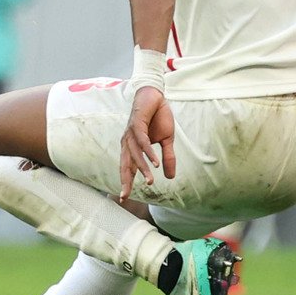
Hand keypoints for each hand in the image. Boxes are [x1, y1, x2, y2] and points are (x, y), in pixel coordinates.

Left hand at [119, 86, 176, 200]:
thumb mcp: (167, 140)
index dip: (127, 182)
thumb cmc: (158, 117)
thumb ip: (168, 158)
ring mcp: (131, 134)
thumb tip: (171, 177)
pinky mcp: (137, 124)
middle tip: (125, 196)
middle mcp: (128, 142)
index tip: (124, 198)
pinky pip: (142, 142)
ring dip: (143, 169)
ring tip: (151, 181)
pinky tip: (155, 162)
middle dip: (126, 180)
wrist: (156, 95)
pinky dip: (148, 152)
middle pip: (126, 165)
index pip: (129, 168)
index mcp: (133, 147)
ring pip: (135, 155)